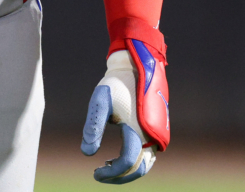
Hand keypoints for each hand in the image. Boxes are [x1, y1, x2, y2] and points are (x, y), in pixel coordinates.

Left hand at [81, 43, 169, 183]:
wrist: (136, 68)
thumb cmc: (116, 84)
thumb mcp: (100, 102)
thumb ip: (93, 127)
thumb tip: (86, 153)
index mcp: (139, 130)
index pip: (127, 162)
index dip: (111, 172)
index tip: (95, 173)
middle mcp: (153, 137)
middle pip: (138, 168)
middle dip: (119, 176)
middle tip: (99, 175)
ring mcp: (157, 135)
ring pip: (145, 164)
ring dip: (127, 170)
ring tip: (106, 167)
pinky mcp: (157, 132)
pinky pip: (148, 155)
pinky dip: (134, 161)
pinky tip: (116, 157)